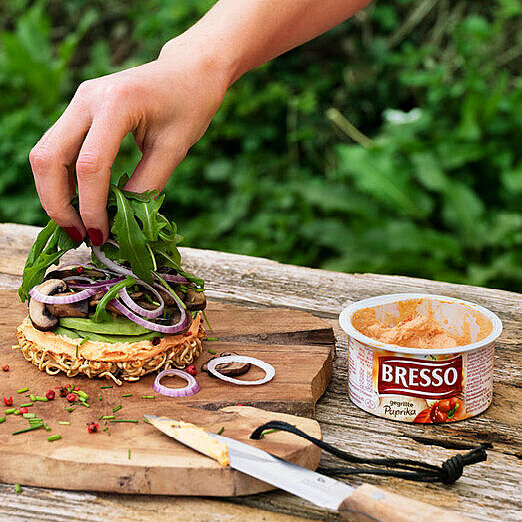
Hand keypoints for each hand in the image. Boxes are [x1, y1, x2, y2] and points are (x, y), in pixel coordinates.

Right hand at [29, 39, 228, 244]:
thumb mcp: (174, 149)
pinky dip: (65, 179)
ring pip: (46, 154)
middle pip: (48, 158)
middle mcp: (87, 98)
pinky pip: (59, 148)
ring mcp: (80, 101)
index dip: (91, 207)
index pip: (90, 166)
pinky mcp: (80, 109)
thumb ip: (146, 185)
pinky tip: (83, 201)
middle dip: (57, 203)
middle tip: (79, 234)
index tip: (101, 235)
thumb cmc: (191, 105)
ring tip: (80, 223)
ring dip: (56, 193)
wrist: (190, 70)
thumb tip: (120, 222)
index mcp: (116, 104)